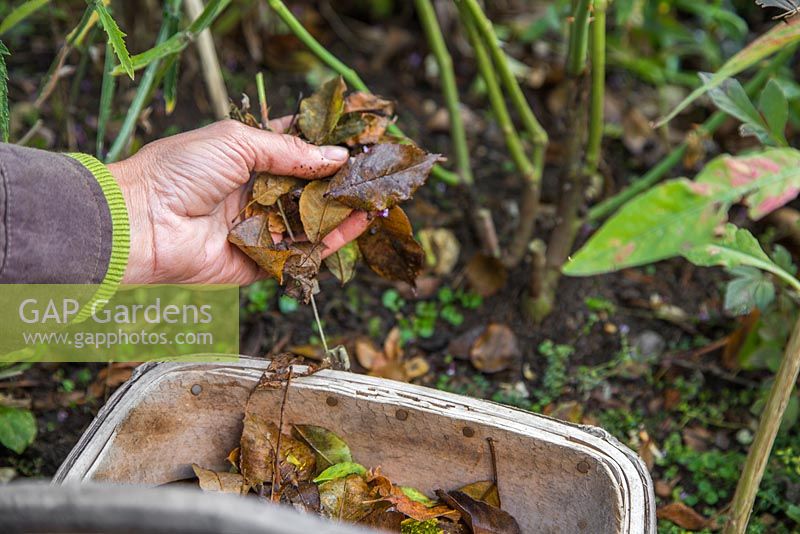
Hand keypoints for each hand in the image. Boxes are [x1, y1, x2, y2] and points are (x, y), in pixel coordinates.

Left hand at [108, 118, 368, 284]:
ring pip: (312, 219)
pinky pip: (302, 251)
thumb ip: (291, 151)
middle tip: (376, 172)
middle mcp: (257, 192)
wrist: (142, 222)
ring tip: (375, 198)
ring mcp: (261, 226)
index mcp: (247, 157)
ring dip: (343, 209)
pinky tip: (357, 223)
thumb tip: (338, 155)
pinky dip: (331, 239)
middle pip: (310, 185)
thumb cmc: (179, 171)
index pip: (296, 147)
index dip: (327, 143)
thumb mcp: (237, 141)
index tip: (359, 139)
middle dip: (342, 179)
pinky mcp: (262, 260)